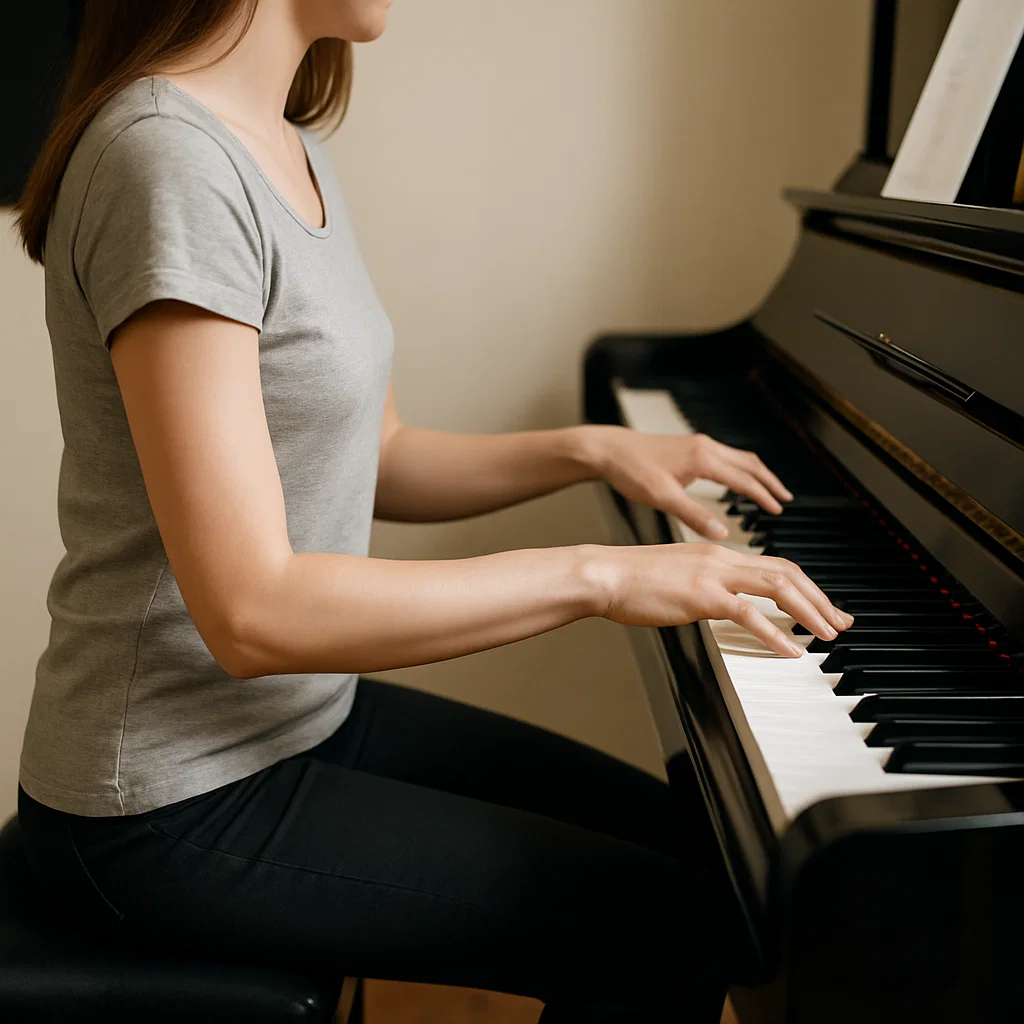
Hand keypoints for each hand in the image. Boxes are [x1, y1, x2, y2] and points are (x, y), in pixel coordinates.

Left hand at [579, 425, 792, 539]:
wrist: (608, 449)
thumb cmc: (631, 471)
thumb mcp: (663, 498)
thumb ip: (694, 516)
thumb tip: (723, 535)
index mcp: (703, 459)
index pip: (744, 479)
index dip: (763, 496)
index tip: (779, 510)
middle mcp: (705, 447)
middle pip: (749, 464)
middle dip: (769, 482)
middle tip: (786, 499)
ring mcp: (698, 444)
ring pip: (739, 457)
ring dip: (757, 473)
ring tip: (770, 489)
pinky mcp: (689, 446)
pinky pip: (726, 456)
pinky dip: (740, 468)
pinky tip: (737, 479)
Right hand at [589, 543, 852, 657]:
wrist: (604, 574)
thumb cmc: (630, 579)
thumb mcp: (676, 575)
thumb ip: (702, 584)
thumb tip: (720, 603)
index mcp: (717, 553)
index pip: (774, 565)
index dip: (805, 586)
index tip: (823, 607)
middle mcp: (721, 558)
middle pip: (786, 572)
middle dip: (820, 599)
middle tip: (841, 621)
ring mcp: (713, 575)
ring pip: (777, 587)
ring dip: (809, 612)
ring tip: (827, 634)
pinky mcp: (702, 596)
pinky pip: (748, 614)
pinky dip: (775, 633)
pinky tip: (790, 650)